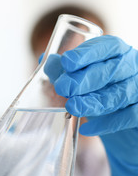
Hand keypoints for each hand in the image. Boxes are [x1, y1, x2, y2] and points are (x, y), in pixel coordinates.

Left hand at [44, 35, 137, 175]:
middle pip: (112, 70)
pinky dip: (105, 124)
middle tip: (62, 88)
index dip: (87, 53)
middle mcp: (132, 68)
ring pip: (118, 94)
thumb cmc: (99, 96)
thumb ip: (65, 71)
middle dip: (84, 79)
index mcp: (118, 54)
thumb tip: (45, 61)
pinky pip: (128, 117)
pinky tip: (86, 129)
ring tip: (72, 107)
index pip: (107, 46)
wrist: (121, 126)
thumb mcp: (82, 83)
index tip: (67, 62)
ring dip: (93, 102)